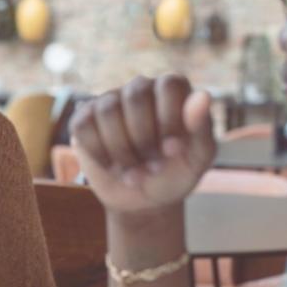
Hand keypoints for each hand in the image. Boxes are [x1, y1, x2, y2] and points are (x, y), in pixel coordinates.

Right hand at [70, 75, 215, 215]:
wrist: (145, 201)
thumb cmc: (176, 174)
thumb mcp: (198, 159)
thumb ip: (202, 127)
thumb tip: (203, 96)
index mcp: (173, 90)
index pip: (168, 84)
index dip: (169, 119)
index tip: (172, 150)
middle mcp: (140, 88)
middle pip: (135, 96)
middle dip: (144, 138)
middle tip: (154, 166)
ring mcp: (110, 101)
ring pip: (107, 111)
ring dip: (122, 150)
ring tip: (135, 174)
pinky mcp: (85, 119)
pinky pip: (84, 125)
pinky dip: (98, 152)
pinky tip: (112, 167)